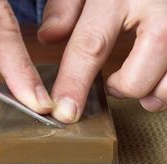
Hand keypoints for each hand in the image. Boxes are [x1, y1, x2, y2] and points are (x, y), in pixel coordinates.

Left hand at [38, 0, 166, 122]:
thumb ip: (66, 6)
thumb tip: (48, 37)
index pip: (90, 47)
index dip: (74, 84)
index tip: (65, 113)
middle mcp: (158, 10)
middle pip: (137, 76)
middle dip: (122, 89)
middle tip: (112, 84)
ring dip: (149, 94)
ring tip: (135, 84)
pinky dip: (166, 89)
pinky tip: (158, 81)